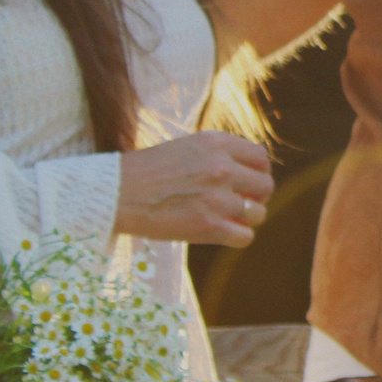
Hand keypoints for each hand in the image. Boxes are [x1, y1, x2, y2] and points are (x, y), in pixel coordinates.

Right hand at [115, 131, 273, 245]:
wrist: (116, 194)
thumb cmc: (149, 171)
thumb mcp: (188, 147)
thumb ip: (221, 155)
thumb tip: (256, 172)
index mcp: (216, 143)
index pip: (261, 158)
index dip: (258, 173)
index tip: (247, 183)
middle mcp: (221, 167)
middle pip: (265, 186)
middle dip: (255, 197)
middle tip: (238, 203)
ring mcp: (217, 198)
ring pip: (257, 213)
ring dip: (245, 219)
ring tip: (225, 218)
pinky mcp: (208, 226)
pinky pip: (245, 237)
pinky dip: (236, 237)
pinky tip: (221, 232)